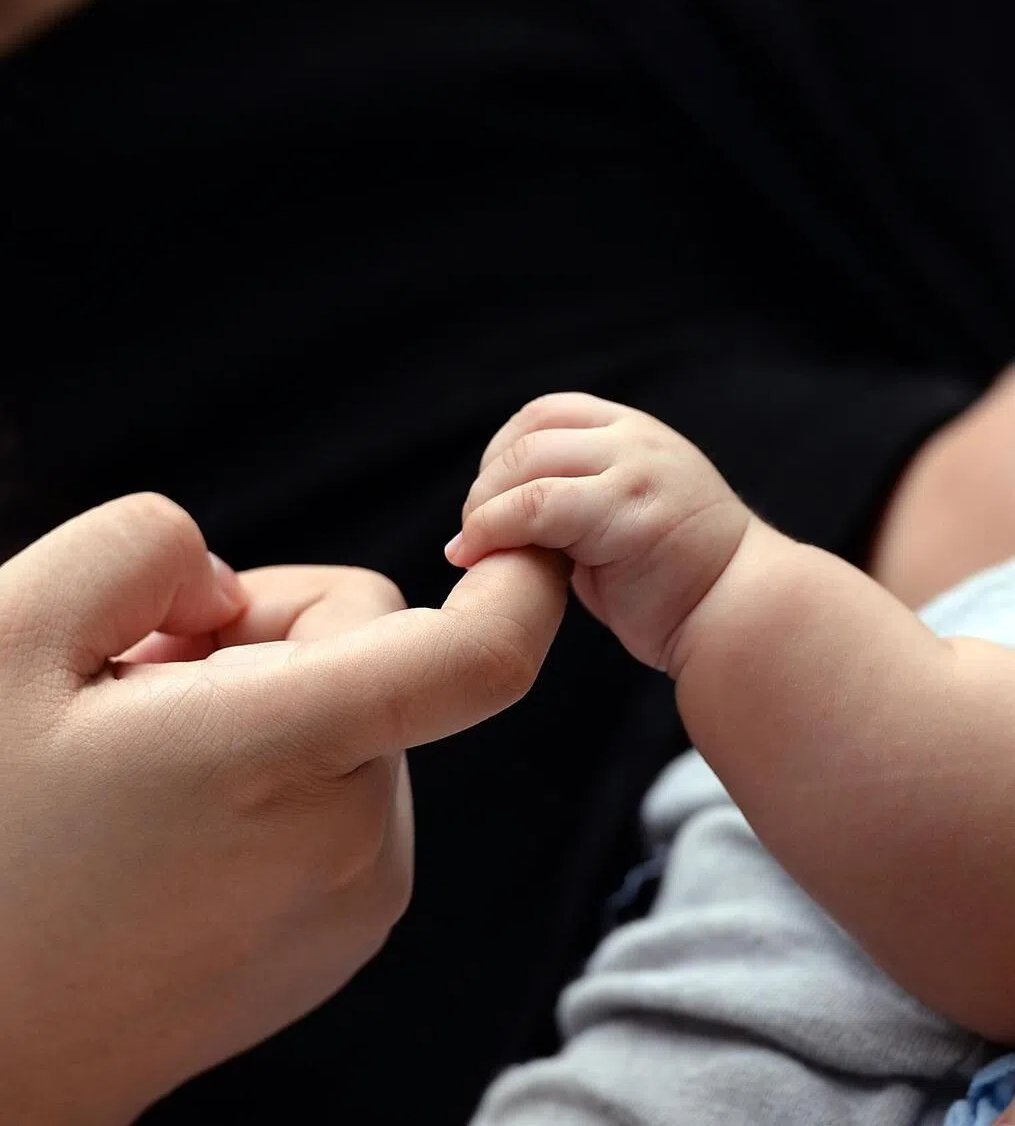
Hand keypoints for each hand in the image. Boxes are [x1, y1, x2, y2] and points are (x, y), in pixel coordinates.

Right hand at [0, 493, 566, 1124]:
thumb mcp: (6, 637)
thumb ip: (143, 550)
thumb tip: (230, 584)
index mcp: (280, 755)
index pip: (479, 657)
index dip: (520, 579)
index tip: (514, 533)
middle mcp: (353, 835)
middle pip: (375, 644)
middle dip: (266, 627)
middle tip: (144, 680)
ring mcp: (361, 893)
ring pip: (361, 713)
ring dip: (267, 701)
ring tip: (149, 760)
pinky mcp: (350, 925)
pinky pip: (351, 789)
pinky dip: (284, 770)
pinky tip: (182, 813)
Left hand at [447, 392, 749, 669]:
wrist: (741, 614)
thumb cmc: (677, 582)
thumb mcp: (624, 517)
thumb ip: (576, 499)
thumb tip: (501, 511)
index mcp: (634, 433)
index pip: (546, 414)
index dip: (501, 451)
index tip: (485, 501)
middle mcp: (636, 440)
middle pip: (530, 436)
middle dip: (486, 484)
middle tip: (471, 534)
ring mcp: (636, 471)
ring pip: (527, 465)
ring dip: (483, 507)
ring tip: (471, 548)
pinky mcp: (629, 512)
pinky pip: (539, 505)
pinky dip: (494, 528)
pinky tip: (475, 556)